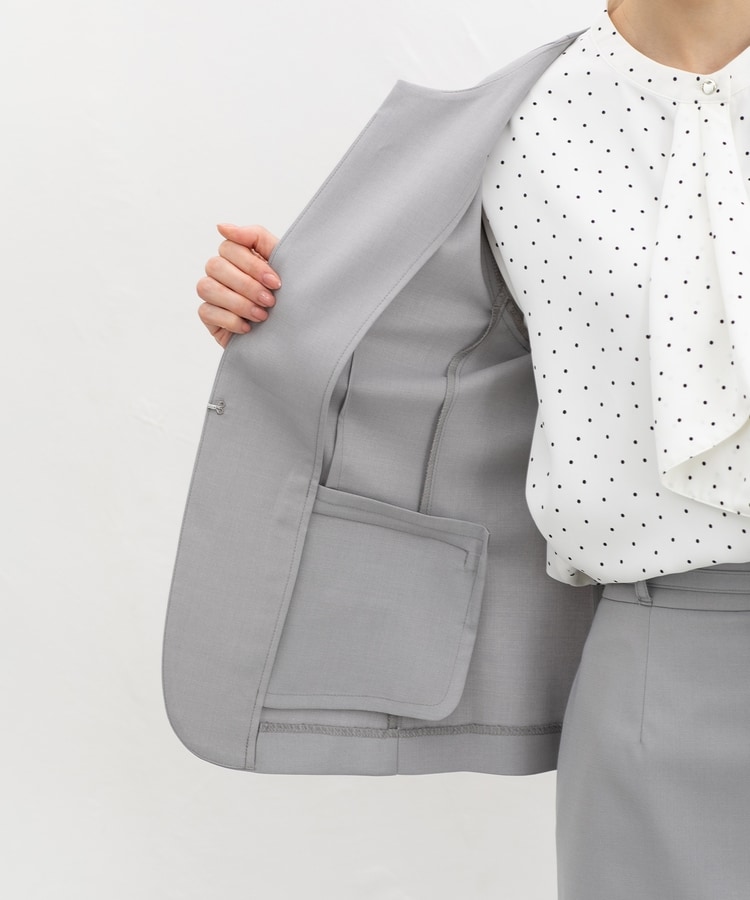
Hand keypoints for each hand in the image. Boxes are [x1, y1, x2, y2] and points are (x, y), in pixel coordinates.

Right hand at [197, 224, 280, 347]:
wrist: (291, 331)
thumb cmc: (286, 294)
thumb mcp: (282, 262)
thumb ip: (257, 237)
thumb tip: (221, 226)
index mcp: (237, 255)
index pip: (229, 246)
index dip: (251, 264)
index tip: (275, 282)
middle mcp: (220, 271)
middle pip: (216, 266)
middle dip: (246, 285)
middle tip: (270, 301)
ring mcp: (211, 292)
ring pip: (207, 287)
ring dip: (238, 303)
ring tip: (261, 315)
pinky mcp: (208, 315)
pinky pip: (206, 311)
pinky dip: (230, 320)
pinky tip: (248, 327)